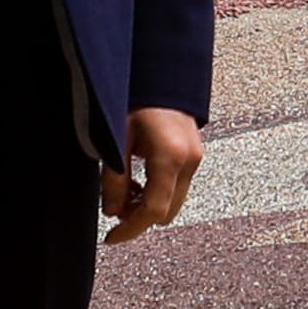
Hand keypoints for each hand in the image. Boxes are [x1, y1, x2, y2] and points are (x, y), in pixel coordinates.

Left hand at [101, 106, 203, 244]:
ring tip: (123, 187)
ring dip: (148, 203)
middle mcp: (189, 159)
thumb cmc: (137, 97)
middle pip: (167, 212)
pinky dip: (158, 189)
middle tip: (114, 206)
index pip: (154, 212)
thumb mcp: (117, 138)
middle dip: (139, 216)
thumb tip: (112, 211)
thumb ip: (114, 179)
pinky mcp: (194, 151)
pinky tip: (138, 177)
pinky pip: (177, 184)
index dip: (130, 230)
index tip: (111, 238)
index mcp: (171, 157)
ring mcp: (196, 155)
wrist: (159, 70)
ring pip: (173, 200)